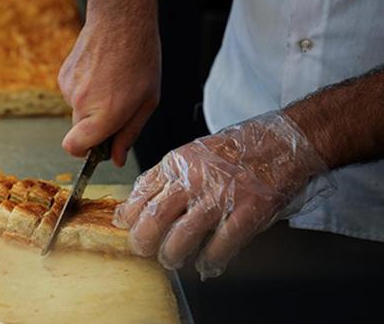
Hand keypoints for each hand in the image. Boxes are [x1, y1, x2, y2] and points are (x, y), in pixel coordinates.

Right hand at [58, 10, 160, 166]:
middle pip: (79, 131)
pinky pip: (73, 93)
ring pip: (78, 110)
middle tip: (118, 106)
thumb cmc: (140, 58)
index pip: (75, 148)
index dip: (84, 152)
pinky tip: (101, 71)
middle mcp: (82, 103)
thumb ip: (129, 134)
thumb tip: (116, 159)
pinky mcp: (63, 75)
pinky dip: (85, 88)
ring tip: (112, 81)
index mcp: (105, 114)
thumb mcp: (147, 101)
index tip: (98, 146)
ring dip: (92, 104)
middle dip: (96, 126)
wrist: (121, 20)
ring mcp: (69, 88)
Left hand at [113, 112, 333, 278]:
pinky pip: (221, 245)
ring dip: (172, 254)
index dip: (128, 214)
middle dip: (142, 240)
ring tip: (171, 259)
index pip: (141, 192)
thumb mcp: (192, 153)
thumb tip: (137, 204)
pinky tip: (206, 264)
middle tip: (142, 250)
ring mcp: (222, 195)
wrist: (282, 141)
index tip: (124, 226)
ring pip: (182, 236)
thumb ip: (167, 177)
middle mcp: (194, 178)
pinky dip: (210, 260)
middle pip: (155, 217)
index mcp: (178, 162)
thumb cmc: (237, 150)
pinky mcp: (248, 211)